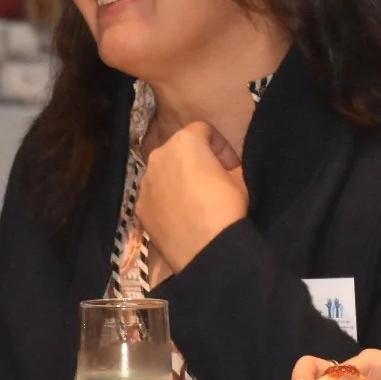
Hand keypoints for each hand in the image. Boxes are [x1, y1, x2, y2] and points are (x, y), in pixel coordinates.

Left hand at [137, 122, 246, 275]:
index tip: (231, 167)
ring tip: (197, 201)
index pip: (204, 130)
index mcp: (185, 141)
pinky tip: (182, 217)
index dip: (221, 147)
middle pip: (179, 150)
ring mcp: (145, 182)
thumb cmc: (226, 207)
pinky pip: (156, 196)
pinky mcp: (140, 207)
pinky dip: (167, 201)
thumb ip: (228, 164)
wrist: (207, 249)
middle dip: (197, 161)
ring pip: (164, 173)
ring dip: (179, 180)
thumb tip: (223, 169)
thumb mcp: (240, 178)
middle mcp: (158, 155)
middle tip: (214, 181)